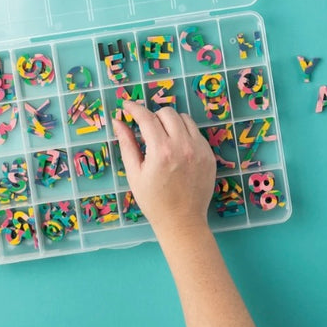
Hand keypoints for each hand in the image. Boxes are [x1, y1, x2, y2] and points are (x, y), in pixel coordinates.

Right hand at [112, 100, 215, 238]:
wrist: (182, 222)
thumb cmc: (153, 201)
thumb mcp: (134, 173)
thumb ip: (127, 144)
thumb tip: (118, 121)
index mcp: (161, 151)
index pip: (146, 117)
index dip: (134, 108)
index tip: (127, 105)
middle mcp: (182, 146)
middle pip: (167, 113)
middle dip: (153, 115)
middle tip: (145, 127)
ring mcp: (199, 149)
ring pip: (183, 118)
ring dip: (170, 121)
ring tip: (162, 136)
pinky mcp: (208, 154)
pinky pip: (195, 131)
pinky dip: (184, 132)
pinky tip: (176, 146)